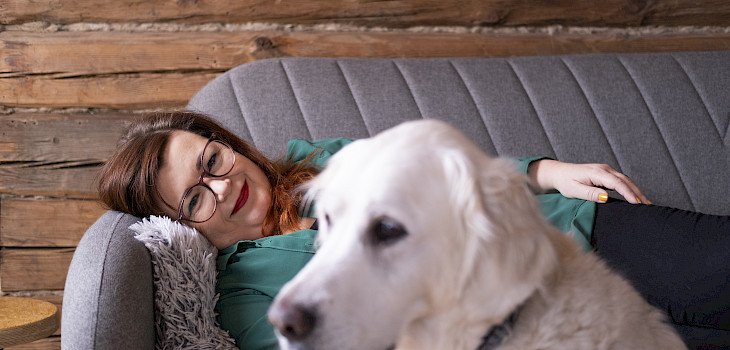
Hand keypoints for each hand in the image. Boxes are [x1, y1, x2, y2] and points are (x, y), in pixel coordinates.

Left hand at [527, 159, 649, 203]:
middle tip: (647, 205)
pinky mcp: (605, 173)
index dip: (628, 193)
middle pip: (625, 180)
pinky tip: (635, 196)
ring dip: (635, 190)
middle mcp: (604, 169)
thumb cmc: (565, 182)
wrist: (559, 173)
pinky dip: (629, 187)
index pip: (617, 183)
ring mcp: (606, 170)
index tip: (637, 203)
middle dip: (637, 192)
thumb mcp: (575, 191)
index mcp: (597, 172)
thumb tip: (606, 197)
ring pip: (625, 179)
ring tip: (645, 203)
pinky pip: (621, 180)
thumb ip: (590, 194)